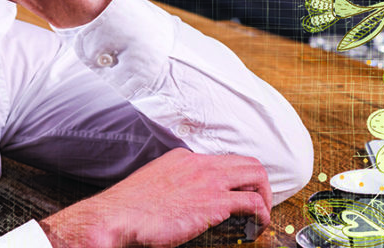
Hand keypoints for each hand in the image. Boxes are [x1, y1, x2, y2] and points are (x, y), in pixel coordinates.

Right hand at [38, 148, 271, 247]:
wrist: (118, 216)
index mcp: (184, 158)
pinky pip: (252, 202)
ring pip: (256, 175)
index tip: (240, 193)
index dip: (237, 177)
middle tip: (261, 202)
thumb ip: (172, 185)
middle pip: (246, 162)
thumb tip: (182, 200)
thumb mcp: (153, 184)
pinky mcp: (214, 202)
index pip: (223, 160)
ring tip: (264, 214)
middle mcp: (200, 164)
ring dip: (266, 195)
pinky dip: (263, 213)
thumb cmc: (129, 209)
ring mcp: (209, 181)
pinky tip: (259, 225)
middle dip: (259, 182)